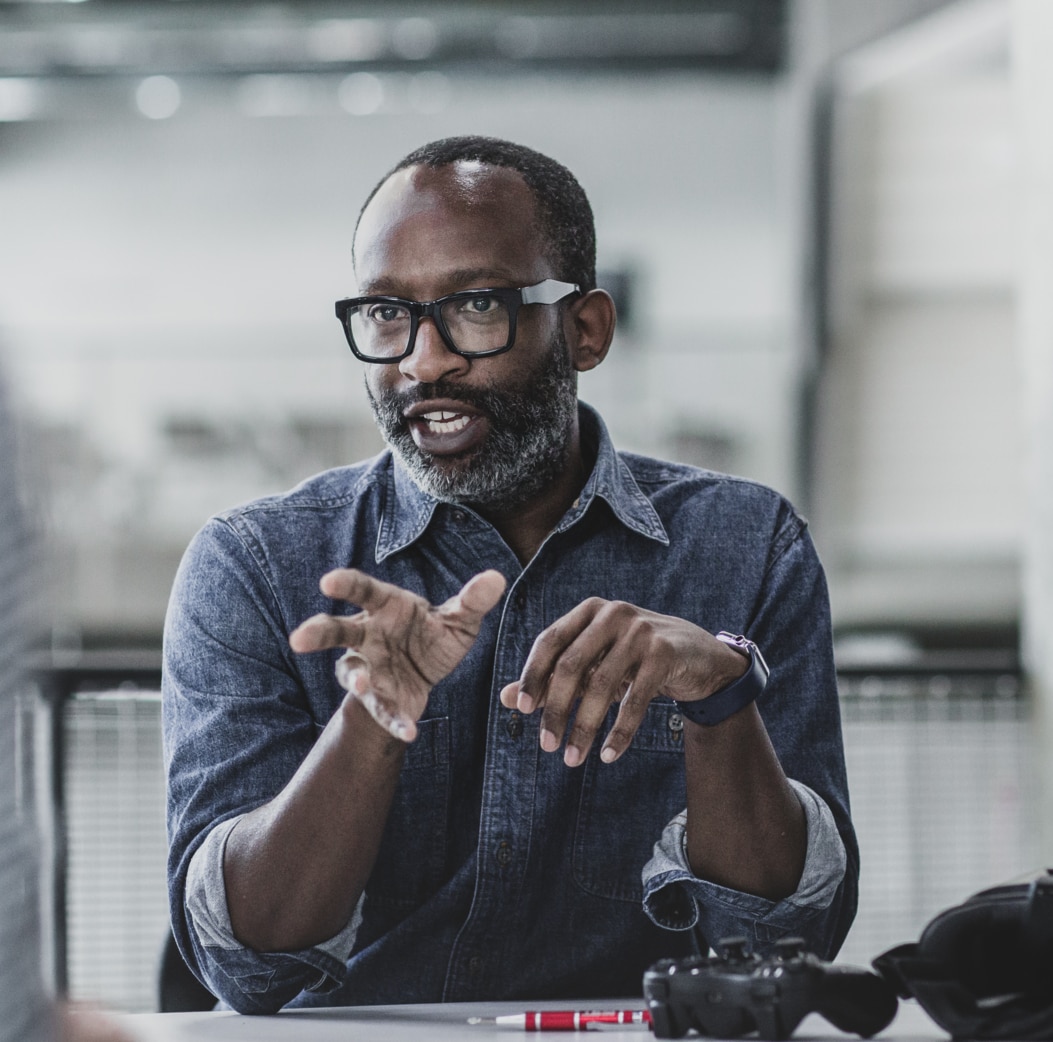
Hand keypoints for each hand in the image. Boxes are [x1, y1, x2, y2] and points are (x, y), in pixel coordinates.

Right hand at [291, 569, 506, 741]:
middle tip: (299, 638)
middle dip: (318, 633)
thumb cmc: (433, 636)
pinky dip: (394, 721)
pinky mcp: (379, 699)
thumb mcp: (459, 620)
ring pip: (350, 673)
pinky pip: (383, 710)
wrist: (426, 674)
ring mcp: (367, 668)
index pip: (362, 590)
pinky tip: (408, 732)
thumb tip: (498, 578)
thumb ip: (474, 601)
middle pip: (336, 631)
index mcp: (384, 606)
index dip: (345, 585)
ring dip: (353, 681)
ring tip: (358, 687)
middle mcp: (367, 635)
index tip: (328, 581)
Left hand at [499, 599, 747, 766]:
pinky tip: (609, 754)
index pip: (550, 641)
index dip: (532, 674)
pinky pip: (635, 699)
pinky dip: (620, 731)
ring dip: (584, 727)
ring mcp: (641, 632)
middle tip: (546, 746)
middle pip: (572, 665)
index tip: (521, 709)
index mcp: (590, 611)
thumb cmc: (636, 658)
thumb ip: (555, 677)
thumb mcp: (596, 661)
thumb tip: (507, 700)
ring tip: (572, 758)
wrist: (699, 655)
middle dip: (556, 708)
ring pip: (602, 685)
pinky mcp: (665, 654)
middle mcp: (613, 615)